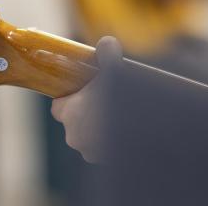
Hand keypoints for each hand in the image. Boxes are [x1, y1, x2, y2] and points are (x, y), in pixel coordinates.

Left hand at [51, 36, 122, 162]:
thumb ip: (108, 55)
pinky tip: (128, 129)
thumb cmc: (122, 103)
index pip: (58, 106)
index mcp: (70, 115)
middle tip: (105, 100)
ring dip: (101, 128)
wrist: (149, 136)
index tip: (82, 88)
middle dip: (87, 112)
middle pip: (75, 121)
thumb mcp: (115, 73)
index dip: (68, 97)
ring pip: (91, 137)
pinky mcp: (109, 164)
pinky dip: (114, 141)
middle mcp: (76, 137)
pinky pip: (106, 149)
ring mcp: (93, 154)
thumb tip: (107, 43)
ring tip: (119, 114)